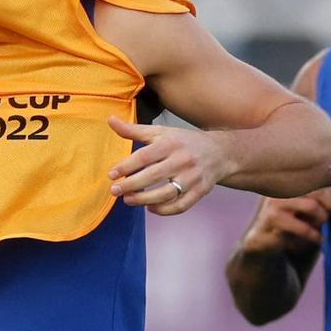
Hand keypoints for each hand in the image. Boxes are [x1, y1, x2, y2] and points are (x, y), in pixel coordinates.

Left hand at [106, 116, 231, 215]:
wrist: (220, 152)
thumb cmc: (184, 142)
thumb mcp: (161, 132)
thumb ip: (134, 130)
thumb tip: (110, 120)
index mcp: (171, 143)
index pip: (145, 156)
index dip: (126, 166)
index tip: (111, 174)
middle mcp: (183, 160)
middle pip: (153, 176)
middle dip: (131, 185)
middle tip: (114, 190)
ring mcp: (193, 177)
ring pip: (166, 194)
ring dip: (144, 200)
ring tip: (128, 200)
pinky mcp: (200, 191)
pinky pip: (180, 206)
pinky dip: (163, 210)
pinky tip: (150, 208)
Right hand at [243, 188, 330, 254]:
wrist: (264, 240)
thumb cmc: (289, 221)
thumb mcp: (307, 208)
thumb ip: (322, 199)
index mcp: (290, 181)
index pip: (317, 179)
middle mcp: (282, 187)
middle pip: (317, 191)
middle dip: (328, 206)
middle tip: (328, 217)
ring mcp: (275, 201)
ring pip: (311, 206)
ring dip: (321, 218)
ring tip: (321, 226)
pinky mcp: (272, 219)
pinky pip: (302, 226)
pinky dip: (314, 234)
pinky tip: (319, 238)